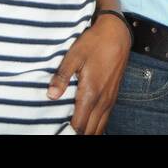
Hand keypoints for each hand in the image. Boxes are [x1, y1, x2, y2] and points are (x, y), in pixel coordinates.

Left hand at [47, 14, 131, 133]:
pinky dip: (96, 126)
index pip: (79, 125)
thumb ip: (62, 76)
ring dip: (88, 132)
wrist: (117, 34)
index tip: (57, 131)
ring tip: (74, 132)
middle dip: (77, 134)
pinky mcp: (113, 96)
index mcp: (91, 93)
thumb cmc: (94, 43)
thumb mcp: (74, 55)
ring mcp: (109, 99)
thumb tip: (51, 95)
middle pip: (90, 130)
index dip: (68, 132)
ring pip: (100, 127)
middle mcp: (102, 100)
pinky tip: (88, 125)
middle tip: (62, 133)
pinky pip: (105, 119)